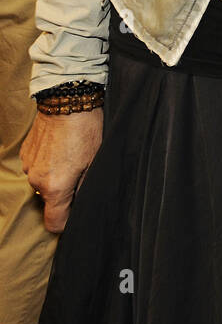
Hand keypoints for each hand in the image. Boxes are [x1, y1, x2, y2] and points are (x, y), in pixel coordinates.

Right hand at [20, 108, 102, 232]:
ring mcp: (28, 166)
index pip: (54, 223)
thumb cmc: (85, 130)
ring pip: (42, 184)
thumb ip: (84, 190)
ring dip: (54, 177)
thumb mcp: (94, 163)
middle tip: (79, 174)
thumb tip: (81, 206)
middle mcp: (36, 181)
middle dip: (64, 194)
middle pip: (49, 201)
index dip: (67, 222)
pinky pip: (36, 168)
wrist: (66, 100)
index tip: (76, 210)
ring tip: (70, 157)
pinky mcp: (24, 154)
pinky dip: (47, 164)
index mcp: (55, 187)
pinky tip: (59, 148)